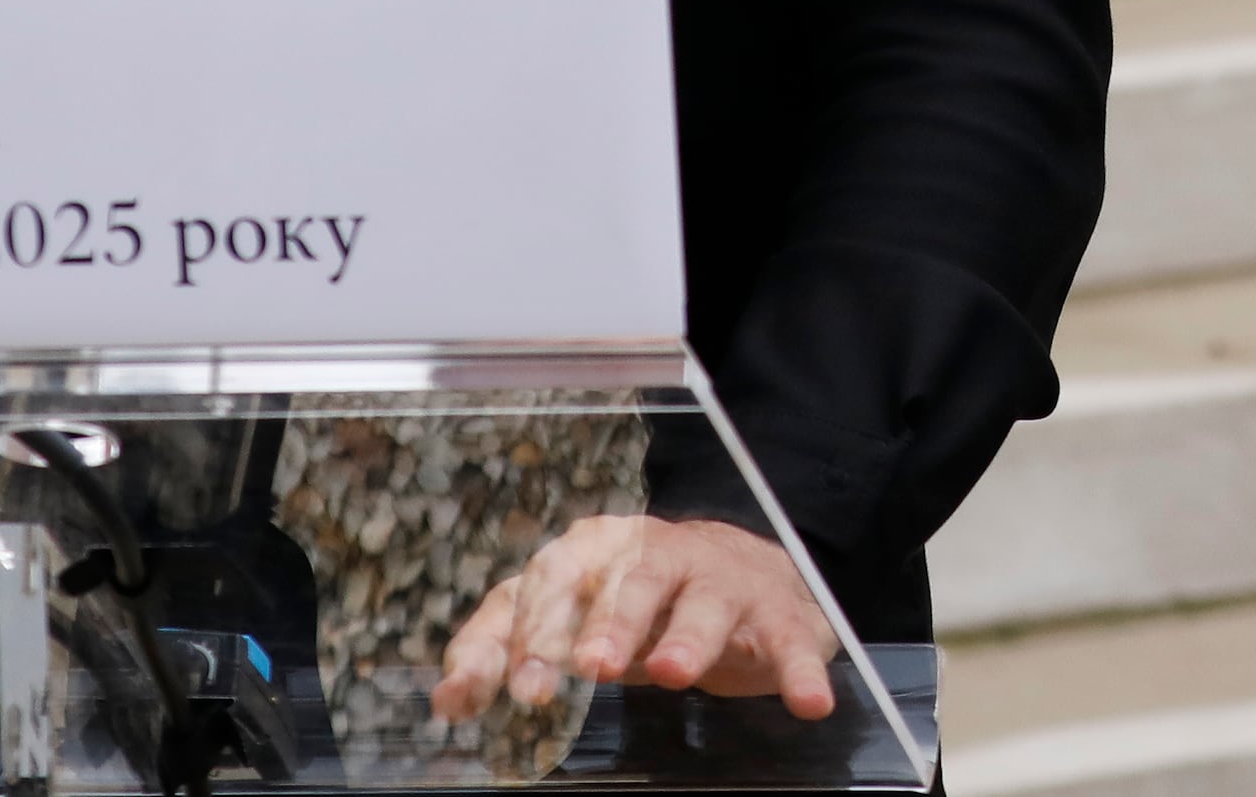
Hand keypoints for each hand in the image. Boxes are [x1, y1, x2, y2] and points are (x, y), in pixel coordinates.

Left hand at [433, 516, 836, 724]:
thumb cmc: (638, 602)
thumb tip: (447, 698)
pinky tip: (808, 702)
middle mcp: (658, 554)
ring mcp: (721, 581)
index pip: (553, 582)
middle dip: (609, 621)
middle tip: (590, 666)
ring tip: (672, 672)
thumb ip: (510, 650)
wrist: (742, 574)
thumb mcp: (572, 619)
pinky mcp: (777, 612)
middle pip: (630, 578)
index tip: (516, 685)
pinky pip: (788, 640)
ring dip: (688, 636)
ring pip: (703, 602)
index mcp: (596, 553)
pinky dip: (798, 669)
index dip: (532, 633)